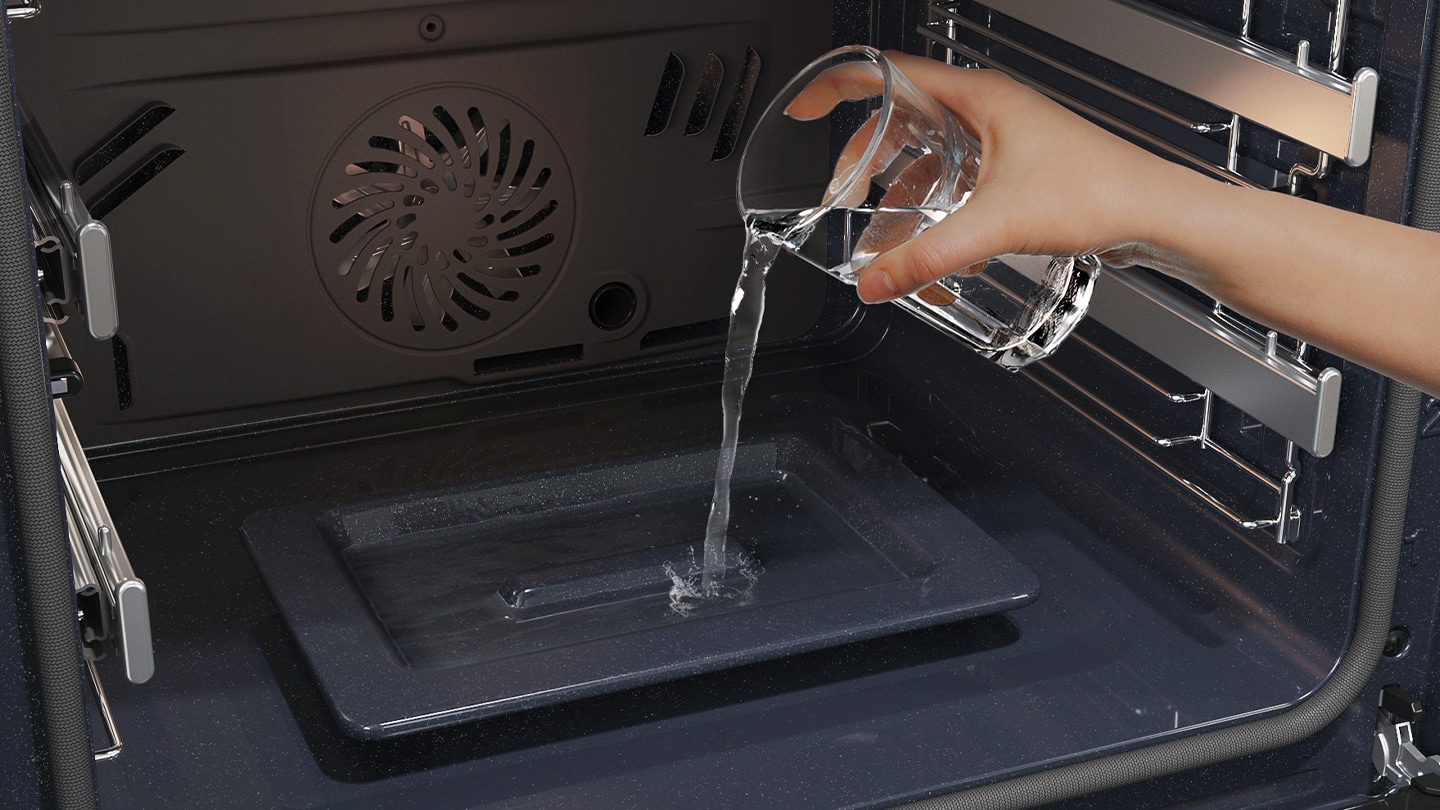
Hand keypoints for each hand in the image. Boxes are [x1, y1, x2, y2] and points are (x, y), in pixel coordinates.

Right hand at [852, 53, 1197, 302]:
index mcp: (979, 97)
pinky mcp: (1016, 172)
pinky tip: (929, 241)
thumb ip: (928, 256)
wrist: (1156, 215)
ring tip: (879, 227)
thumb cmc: (1101, 192)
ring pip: (929, 155)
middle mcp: (989, 111)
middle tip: (841, 191)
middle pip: (901, 121)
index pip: (888, 74)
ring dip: (898, 190)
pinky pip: (956, 180)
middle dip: (864, 158)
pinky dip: (932, 207)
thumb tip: (875, 280)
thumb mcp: (997, 224)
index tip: (805, 105)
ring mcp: (1003, 141)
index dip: (838, 87)